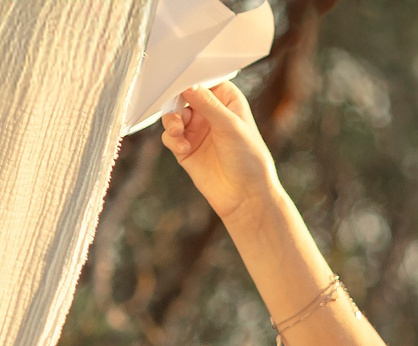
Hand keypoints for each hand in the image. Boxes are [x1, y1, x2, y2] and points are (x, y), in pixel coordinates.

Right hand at [160, 81, 277, 223]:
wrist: (246, 197)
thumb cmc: (248, 158)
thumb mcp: (230, 125)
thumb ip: (207, 103)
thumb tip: (186, 83)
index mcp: (226, 98)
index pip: (202, 78)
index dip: (188, 77)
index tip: (176, 78)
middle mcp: (210, 111)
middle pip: (182, 95)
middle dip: (174, 101)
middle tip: (175, 110)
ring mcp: (197, 129)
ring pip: (172, 115)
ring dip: (171, 121)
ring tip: (177, 131)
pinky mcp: (186, 148)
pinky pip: (169, 136)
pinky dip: (172, 138)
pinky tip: (183, 148)